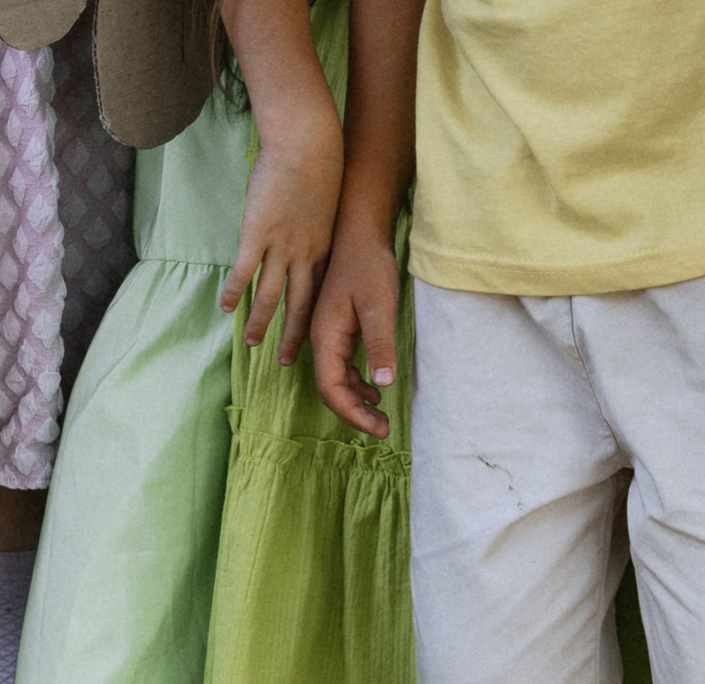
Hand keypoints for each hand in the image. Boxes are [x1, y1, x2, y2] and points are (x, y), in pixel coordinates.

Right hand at [220, 107, 342, 365]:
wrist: (307, 143)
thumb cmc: (318, 163)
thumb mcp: (326, 200)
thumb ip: (315, 222)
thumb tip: (306, 229)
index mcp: (325, 248)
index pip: (319, 294)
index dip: (313, 319)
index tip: (310, 340)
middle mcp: (305, 255)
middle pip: (299, 306)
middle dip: (292, 337)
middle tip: (284, 361)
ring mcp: (281, 246)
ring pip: (270, 296)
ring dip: (260, 322)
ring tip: (251, 343)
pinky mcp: (257, 233)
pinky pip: (244, 271)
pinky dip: (234, 291)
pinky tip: (225, 307)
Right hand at [310, 227, 400, 436]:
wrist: (359, 233)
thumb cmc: (368, 265)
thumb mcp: (379, 306)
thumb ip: (380, 344)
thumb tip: (382, 384)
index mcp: (325, 336)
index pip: (331, 388)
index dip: (352, 414)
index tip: (377, 428)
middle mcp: (321, 339)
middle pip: (331, 389)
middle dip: (355, 414)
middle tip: (383, 430)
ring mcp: (328, 334)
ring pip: (337, 379)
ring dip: (356, 401)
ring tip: (380, 416)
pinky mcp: (339, 329)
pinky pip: (342, 366)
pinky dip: (357, 383)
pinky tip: (374, 391)